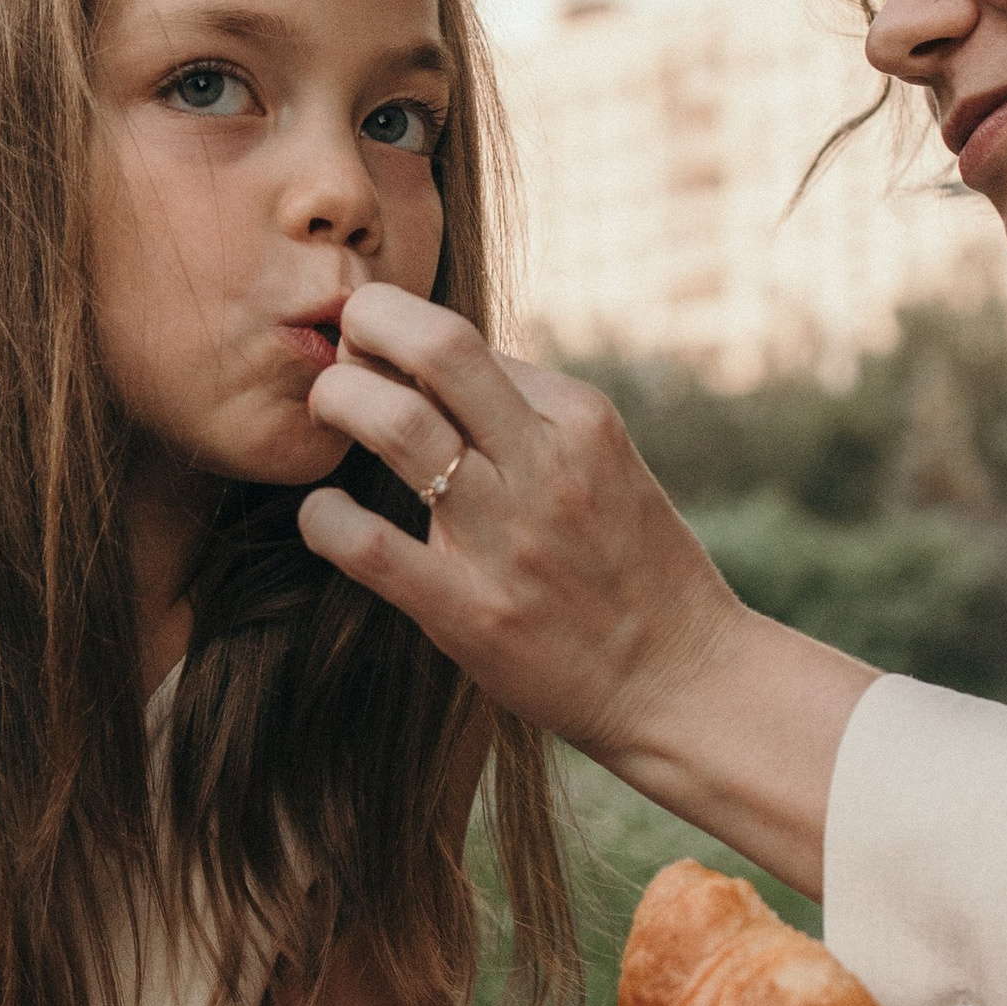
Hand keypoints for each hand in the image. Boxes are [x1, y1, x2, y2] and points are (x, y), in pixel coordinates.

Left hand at [299, 288, 878, 895]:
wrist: (685, 683)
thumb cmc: (637, 572)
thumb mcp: (606, 466)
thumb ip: (532, 418)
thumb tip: (436, 372)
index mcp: (583, 419)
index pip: (467, 340)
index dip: (403, 333)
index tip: (377, 355)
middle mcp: (547, 463)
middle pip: (438, 346)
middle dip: (367, 323)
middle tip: (340, 355)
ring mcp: (509, 538)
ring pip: (397, 425)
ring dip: (338, 402)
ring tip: (326, 418)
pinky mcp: (473, 614)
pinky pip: (371, 547)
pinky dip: (324, 518)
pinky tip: (322, 517)